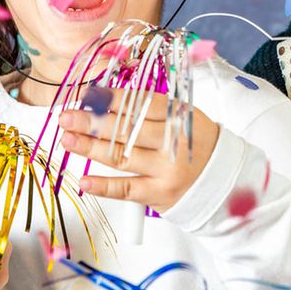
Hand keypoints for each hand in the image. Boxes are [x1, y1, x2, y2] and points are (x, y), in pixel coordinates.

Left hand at [57, 94, 218, 212]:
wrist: (223, 180)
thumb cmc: (194, 143)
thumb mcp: (183, 117)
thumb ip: (150, 108)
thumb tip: (104, 99)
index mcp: (179, 117)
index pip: (141, 104)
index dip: (112, 99)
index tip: (88, 95)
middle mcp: (173, 143)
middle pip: (127, 130)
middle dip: (93, 122)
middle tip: (67, 116)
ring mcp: (166, 171)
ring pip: (122, 157)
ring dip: (91, 148)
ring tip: (68, 139)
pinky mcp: (159, 194)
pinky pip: (127, 190)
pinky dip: (103, 186)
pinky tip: (84, 180)